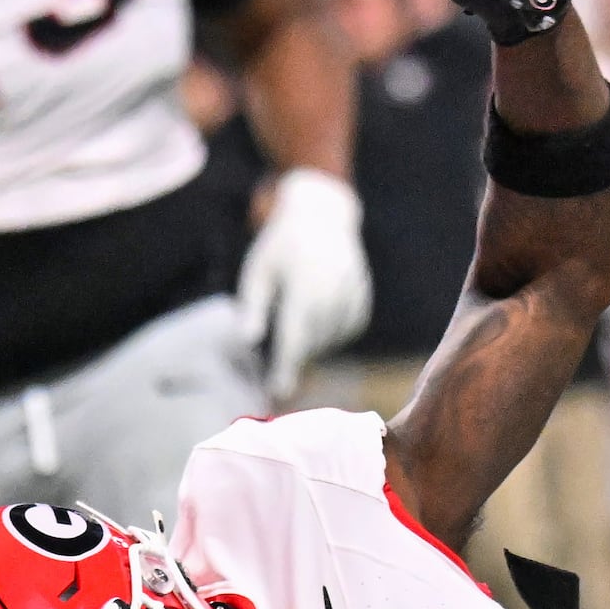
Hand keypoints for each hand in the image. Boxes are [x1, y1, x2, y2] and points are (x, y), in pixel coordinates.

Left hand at [237, 169, 371, 399]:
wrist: (322, 216)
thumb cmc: (281, 246)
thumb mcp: (259, 272)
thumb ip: (253, 307)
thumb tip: (247, 342)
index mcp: (304, 289)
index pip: (295, 340)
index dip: (286, 370)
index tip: (277, 392)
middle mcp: (333, 295)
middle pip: (312, 345)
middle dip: (294, 354)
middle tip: (279, 351)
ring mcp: (352, 298)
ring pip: (330, 341)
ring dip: (312, 342)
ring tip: (299, 313)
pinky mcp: (362, 302)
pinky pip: (345, 332)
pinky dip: (330, 332)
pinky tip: (319, 311)